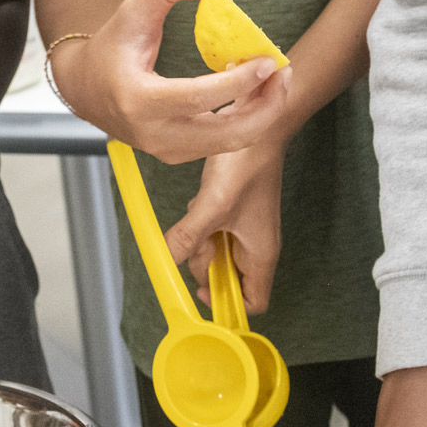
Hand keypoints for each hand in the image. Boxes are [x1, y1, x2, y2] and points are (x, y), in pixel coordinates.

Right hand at [50, 0, 292, 163]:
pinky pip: (224, 142)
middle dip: (265, 106)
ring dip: (262, 113)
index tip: (267, 60)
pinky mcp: (179, 154)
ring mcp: (167, 151)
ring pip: (231, 143)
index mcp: (139, 101)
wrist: (86, 89)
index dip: (238, 81)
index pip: (199, 98)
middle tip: (285, 72)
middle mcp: (154, 134)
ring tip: (277, 79)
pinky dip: (248, 118)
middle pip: (226, 135)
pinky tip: (257, 90)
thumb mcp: (130, 10)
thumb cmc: (112, 46)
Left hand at [163, 140, 284, 313]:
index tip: (202, 290)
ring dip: (200, 239)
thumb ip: (188, 237)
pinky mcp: (234, 212)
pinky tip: (199, 202)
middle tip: (197, 239)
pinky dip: (200, 222)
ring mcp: (245, 228)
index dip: (228, 303)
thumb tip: (165, 261)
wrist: (258, 124)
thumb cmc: (247, 163)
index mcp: (261, 253)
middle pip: (227, 277)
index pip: (253, 302)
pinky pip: (211, 230)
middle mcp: (256, 245)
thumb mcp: (212, 205)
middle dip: (205, 263)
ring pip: (215, 253)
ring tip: (200, 212)